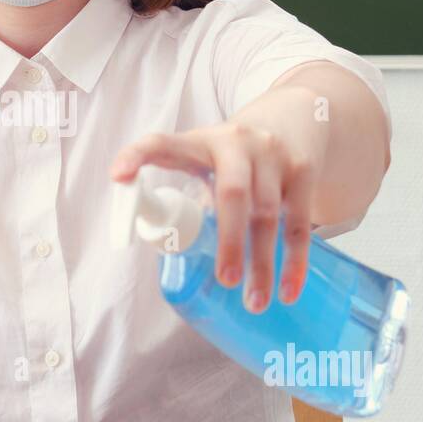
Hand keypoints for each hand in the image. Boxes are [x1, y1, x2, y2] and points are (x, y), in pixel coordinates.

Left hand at [110, 92, 328, 310]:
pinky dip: (295, 261)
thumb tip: (165, 247)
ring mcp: (273, 156)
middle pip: (232, 193)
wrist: (293, 118)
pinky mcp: (304, 170)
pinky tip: (288, 291)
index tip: (118, 177)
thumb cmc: (235, 155)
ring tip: (254, 303)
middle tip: (225, 281)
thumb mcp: (205, 158)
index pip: (163, 144)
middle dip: (229, 241)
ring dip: (263, 263)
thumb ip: (187, 194)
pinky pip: (300, 222)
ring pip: (269, 214)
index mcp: (200, 142)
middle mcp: (237, 144)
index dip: (138, 155)